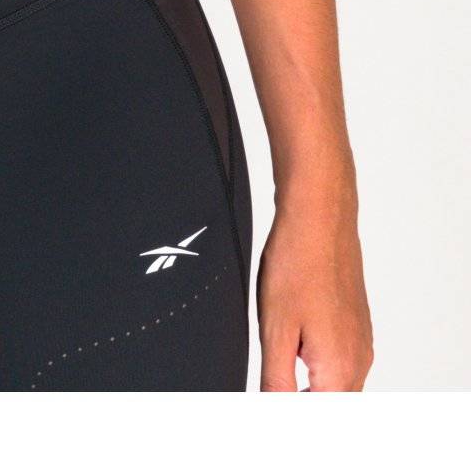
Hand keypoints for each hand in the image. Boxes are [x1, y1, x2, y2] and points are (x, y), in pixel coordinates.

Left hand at [257, 190, 372, 389]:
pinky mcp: (357, 325)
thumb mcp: (274, 331)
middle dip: (300, 399)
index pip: (320, 416)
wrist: (319, 217)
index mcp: (340, 371)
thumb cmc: (298, 262)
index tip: (273, 389)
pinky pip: (342, 361)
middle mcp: (358, 361)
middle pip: (332, 404)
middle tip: (274, 379)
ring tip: (282, 357)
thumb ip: (276, 382)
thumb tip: (274, 409)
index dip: (291, 408)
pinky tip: (296, 339)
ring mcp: (361, 342)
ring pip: (337, 385)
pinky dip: (319, 364)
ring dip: (310, 384)